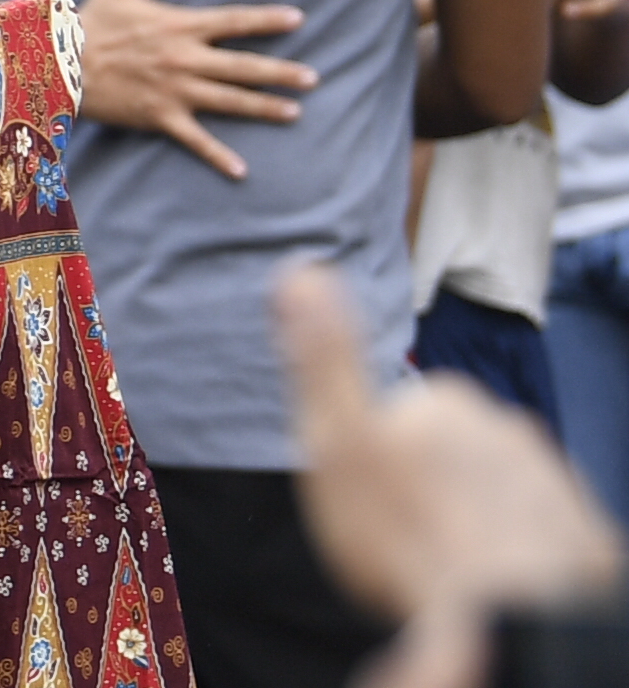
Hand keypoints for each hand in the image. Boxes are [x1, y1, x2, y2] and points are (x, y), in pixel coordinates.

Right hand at [69, 0, 312, 178]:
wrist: (62, 64)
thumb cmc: (91, 23)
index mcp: (179, 26)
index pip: (233, 21)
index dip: (266, 20)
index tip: (298, 19)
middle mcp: (185, 60)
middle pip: (243, 66)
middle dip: (281, 73)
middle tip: (313, 78)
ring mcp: (177, 91)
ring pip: (230, 101)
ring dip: (264, 108)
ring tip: (295, 112)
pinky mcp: (162, 116)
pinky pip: (196, 140)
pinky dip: (218, 156)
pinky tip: (241, 170)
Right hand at [281, 261, 624, 620]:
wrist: (509, 620)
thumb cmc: (408, 537)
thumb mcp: (335, 440)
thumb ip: (322, 355)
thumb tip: (303, 269)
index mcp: (445, 400)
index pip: (404, 411)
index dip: (379, 451)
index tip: (370, 494)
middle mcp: (509, 428)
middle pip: (457, 449)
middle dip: (435, 480)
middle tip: (407, 533)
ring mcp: (555, 482)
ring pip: (502, 490)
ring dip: (479, 516)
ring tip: (449, 562)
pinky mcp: (586, 537)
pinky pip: (545, 533)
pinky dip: (521, 549)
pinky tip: (495, 580)